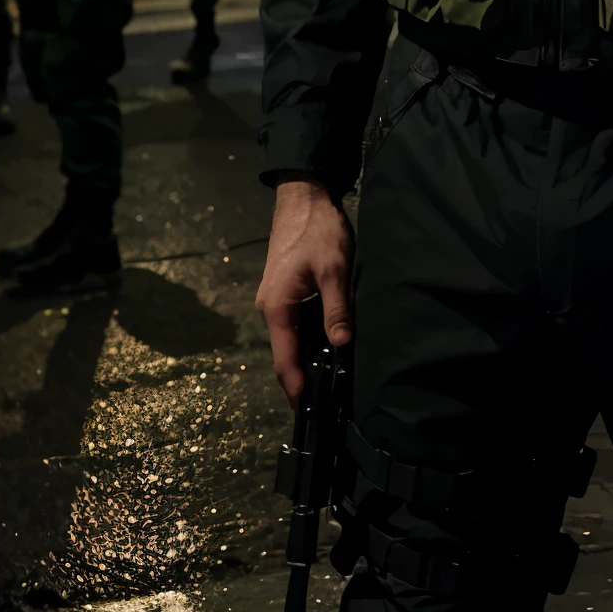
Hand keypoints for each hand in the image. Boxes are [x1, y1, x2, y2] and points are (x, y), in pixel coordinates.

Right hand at [256, 181, 354, 407]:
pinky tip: (325, 349)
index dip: (296, 388)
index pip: (284, 359)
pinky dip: (306, 342)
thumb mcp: (334, 269)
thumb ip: (337, 308)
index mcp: (277, 307)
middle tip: (325, 406)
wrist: (302, 197)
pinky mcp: (284, 292)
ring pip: (289, 340)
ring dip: (305, 361)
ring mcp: (274, 300)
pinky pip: (293, 326)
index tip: (309, 413)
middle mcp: (270, 308)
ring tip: (328, 384)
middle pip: (285, 354)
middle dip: (301, 380)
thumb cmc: (318, 231)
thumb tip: (342, 345)